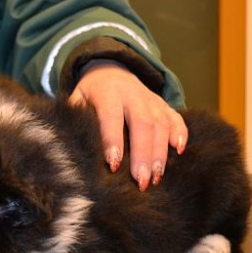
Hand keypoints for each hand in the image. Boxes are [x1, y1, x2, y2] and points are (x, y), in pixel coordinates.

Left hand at [69, 60, 187, 190]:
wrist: (109, 71)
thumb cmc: (88, 96)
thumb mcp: (76, 102)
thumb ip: (76, 122)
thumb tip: (71, 151)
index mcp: (107, 93)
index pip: (111, 117)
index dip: (113, 141)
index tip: (114, 165)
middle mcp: (132, 94)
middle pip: (142, 123)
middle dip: (143, 154)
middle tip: (141, 181)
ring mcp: (150, 99)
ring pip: (161, 124)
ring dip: (160, 153)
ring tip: (156, 178)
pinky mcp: (163, 104)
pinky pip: (175, 118)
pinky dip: (180, 133)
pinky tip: (179, 152)